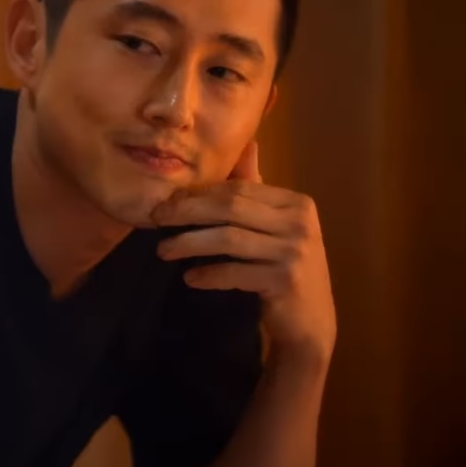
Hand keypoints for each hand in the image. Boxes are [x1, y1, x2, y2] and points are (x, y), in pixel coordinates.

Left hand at [151, 141, 336, 361]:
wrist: (310, 322)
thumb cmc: (283, 268)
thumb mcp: (273, 226)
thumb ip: (257, 190)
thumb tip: (247, 145)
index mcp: (296, 203)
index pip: (237, 189)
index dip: (197, 194)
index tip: (165, 202)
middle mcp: (300, 222)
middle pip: (230, 207)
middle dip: (186, 211)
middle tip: (156, 219)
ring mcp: (296, 252)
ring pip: (228, 239)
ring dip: (188, 244)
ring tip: (163, 251)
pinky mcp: (286, 281)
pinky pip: (234, 272)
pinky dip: (208, 274)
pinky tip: (190, 278)